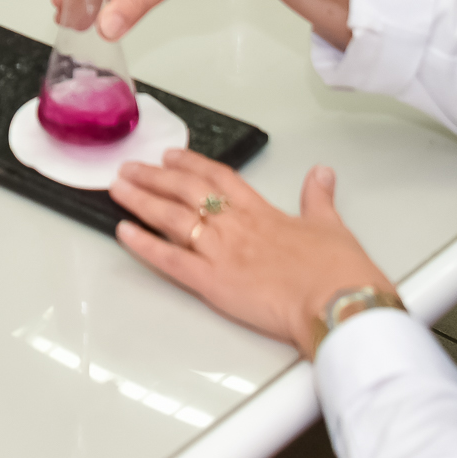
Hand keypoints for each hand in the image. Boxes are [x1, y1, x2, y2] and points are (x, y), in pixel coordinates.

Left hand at [110, 153, 393, 350]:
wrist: (338, 301)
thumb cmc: (339, 270)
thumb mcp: (332, 225)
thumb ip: (319, 198)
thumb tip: (321, 173)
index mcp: (262, 211)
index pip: (218, 178)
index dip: (191, 164)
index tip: (170, 155)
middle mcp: (235, 225)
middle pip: (186, 191)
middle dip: (154, 177)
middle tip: (129, 167)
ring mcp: (221, 252)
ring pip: (171, 218)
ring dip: (141, 201)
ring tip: (117, 189)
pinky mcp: (212, 282)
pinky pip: (170, 260)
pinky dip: (144, 246)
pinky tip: (123, 233)